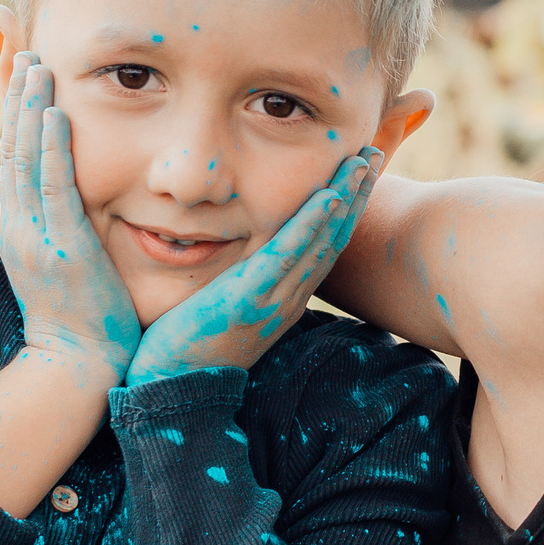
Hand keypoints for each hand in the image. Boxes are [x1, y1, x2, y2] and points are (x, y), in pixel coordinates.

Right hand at [0, 54, 140, 381]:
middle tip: (22, 49)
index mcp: (18, 231)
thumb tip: (82, 204)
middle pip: (11, 149)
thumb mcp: (65, 266)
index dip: (15, 115)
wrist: (77, 369)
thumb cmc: (81, 323)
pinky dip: (53, 146)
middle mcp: (19, 228)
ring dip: (30, 108)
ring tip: (35, 63)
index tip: (21, 73)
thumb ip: (67, 230)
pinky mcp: (61, 246)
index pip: (12, 160)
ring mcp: (35, 236)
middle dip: (15, 97)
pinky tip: (56, 112)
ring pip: (26, 159)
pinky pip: (55, 186)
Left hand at [126, 148, 378, 384]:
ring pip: (318, 241)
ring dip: (343, 199)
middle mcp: (289, 298)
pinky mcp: (248, 300)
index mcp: (286, 300)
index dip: (345, 208)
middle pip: (332, 238)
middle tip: (372, 153)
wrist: (171, 391)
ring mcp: (273, 300)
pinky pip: (286, 256)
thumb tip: (247, 259)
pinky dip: (309, 225)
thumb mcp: (229, 311)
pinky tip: (326, 197)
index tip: (358, 173)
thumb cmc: (191, 350)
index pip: (324, 246)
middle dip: (356, 195)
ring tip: (360, 162)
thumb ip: (245, 284)